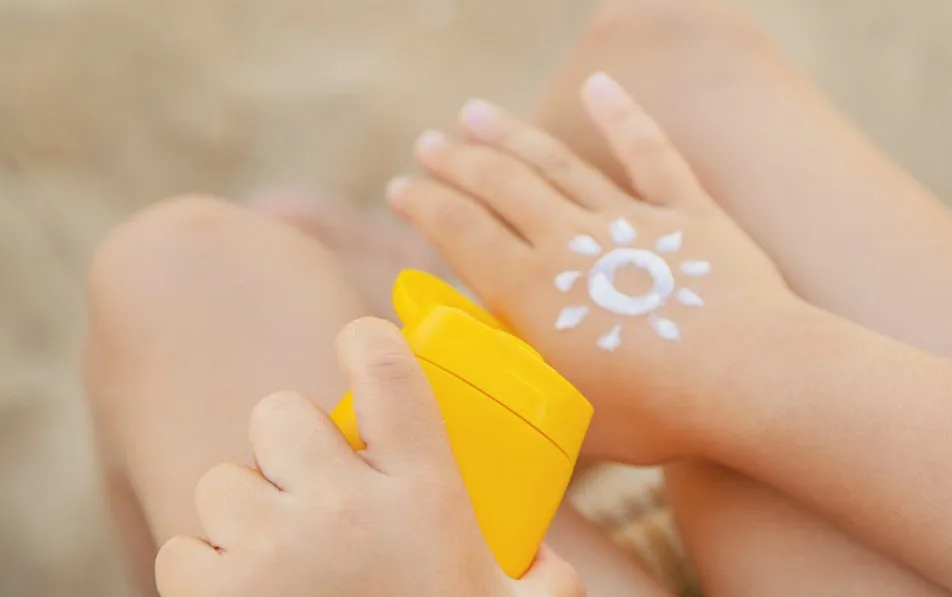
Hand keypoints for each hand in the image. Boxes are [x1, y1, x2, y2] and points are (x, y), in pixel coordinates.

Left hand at [154, 317, 581, 596]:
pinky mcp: (214, 594)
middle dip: (290, 451)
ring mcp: (274, 547)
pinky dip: (205, 570)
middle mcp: (345, 506)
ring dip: (245, 514)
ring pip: (223, 480)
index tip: (358, 346)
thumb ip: (546, 580)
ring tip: (280, 561)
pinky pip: (184, 545)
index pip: (387, 373)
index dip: (366, 343)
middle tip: (312, 497)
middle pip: (280, 413)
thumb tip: (551, 559)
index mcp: (424, 495)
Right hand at [390, 72, 805, 462]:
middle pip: (502, 186)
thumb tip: (478, 371)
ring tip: (475, 112)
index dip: (425, 205)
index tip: (401, 188)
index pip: (462, 233)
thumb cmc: (656, 412)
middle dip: (457, 162)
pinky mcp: (688, 215)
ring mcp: (631, 223)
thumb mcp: (564, 416)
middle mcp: (572, 244)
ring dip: (512, 135)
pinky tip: (600, 85)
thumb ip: (517, 388)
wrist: (751, 381)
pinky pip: (650, 155)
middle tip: (428, 144)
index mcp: (532, 293)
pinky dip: (624, 117)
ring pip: (558, 164)